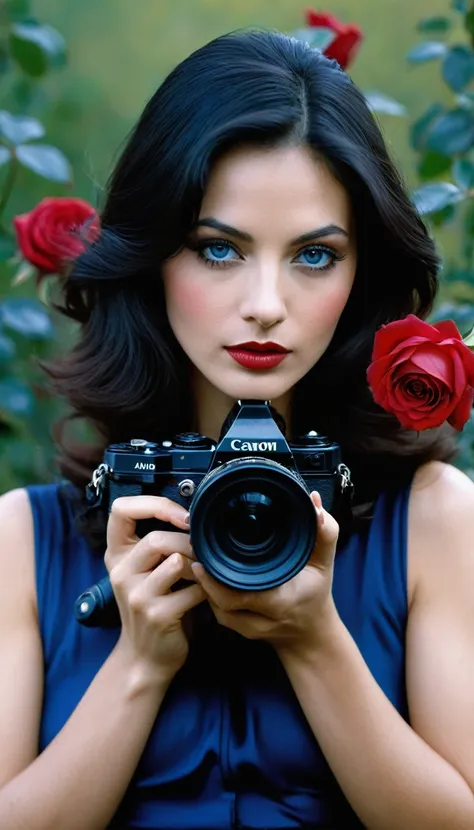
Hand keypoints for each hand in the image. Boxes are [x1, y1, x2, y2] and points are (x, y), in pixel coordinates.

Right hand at [104, 496, 205, 686]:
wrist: (145, 657)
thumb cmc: (155, 605)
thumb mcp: (146, 571)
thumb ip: (159, 545)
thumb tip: (198, 515)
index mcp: (117, 555)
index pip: (120, 510)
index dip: (154, 504)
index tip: (182, 515)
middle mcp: (120, 573)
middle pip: (156, 538)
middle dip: (189, 542)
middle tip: (206, 552)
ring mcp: (136, 595)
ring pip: (176, 562)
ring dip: (199, 566)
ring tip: (206, 573)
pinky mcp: (157, 615)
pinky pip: (193, 589)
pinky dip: (207, 590)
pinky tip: (208, 596)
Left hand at [191, 491, 340, 657]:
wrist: (311, 633)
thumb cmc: (315, 593)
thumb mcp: (325, 562)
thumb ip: (325, 533)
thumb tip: (314, 500)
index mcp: (279, 602)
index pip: (238, 594)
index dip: (215, 578)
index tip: (204, 554)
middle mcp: (261, 620)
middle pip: (220, 601)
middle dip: (204, 576)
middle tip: (195, 548)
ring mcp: (247, 628)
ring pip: (215, 608)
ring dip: (203, 585)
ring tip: (197, 558)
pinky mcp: (237, 629)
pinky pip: (217, 612)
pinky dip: (209, 594)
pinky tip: (205, 574)